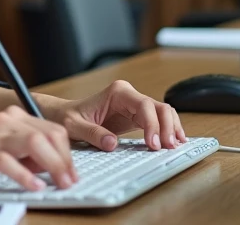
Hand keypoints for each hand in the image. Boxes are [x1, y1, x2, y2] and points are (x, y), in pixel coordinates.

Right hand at [0, 106, 77, 193]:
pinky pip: (10, 162)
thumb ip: (24, 151)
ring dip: (54, 166)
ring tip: (59, 184)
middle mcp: (4, 121)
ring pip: (35, 144)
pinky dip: (26, 176)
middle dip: (65, 160)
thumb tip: (51, 163)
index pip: (52, 128)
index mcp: (11, 117)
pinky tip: (35, 186)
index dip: (67, 152)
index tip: (72, 172)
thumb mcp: (0, 147)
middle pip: (48, 134)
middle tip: (70, 181)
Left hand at [42, 80, 186, 151]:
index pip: (144, 105)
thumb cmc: (68, 116)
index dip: (152, 124)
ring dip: (171, 128)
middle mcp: (129, 96)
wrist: (65, 114)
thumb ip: (92, 133)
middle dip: (167, 126)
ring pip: (163, 113)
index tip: (153, 144)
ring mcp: (135, 105)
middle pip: (159, 107)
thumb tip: (112, 143)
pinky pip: (158, 121)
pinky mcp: (136, 117)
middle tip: (168, 147)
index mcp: (117, 92)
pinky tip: (174, 142)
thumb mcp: (74, 126)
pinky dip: (168, 130)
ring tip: (175, 146)